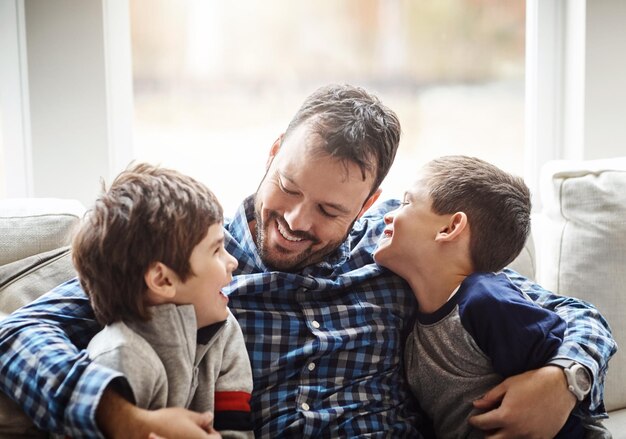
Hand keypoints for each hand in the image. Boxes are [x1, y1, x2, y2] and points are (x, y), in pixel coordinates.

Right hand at [96, 388, 219, 438]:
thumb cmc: (164, 420)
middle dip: (202, 436)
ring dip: (191, 438)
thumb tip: (210, 417)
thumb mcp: (185, 415)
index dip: (212, 432)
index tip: (203, 425)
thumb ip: (201, 418)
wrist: (139, 429)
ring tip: (183, 433)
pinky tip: (175, 436)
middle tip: (193, 429)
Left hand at [469, 366, 575, 437]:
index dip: (474, 421)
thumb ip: (491, 397)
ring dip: (502, 436)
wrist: (561, 386)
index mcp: (505, 416)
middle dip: (486, 433)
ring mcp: (530, 436)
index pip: (482, 424)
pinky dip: (519, 438)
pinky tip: (519, 429)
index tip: (473, 419)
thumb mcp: (508, 385)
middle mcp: (517, 430)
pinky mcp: (543, 438)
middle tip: (487, 425)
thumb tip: (477, 405)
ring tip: (502, 427)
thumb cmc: (533, 382)